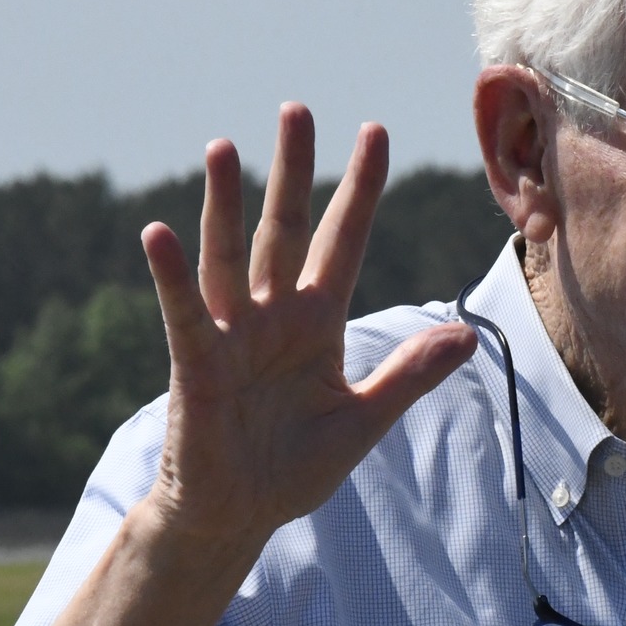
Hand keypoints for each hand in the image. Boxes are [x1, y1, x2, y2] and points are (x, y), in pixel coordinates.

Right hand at [138, 105, 476, 554]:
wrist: (239, 515)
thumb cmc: (294, 467)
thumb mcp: (364, 421)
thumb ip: (409, 376)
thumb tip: (466, 336)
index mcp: (319, 322)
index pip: (345, 241)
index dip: (360, 190)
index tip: (375, 133)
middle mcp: (274, 316)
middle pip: (285, 229)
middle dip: (293, 172)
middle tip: (297, 109)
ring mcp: (232, 336)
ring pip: (230, 257)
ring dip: (225, 205)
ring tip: (224, 148)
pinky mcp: (197, 365)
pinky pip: (185, 313)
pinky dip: (172, 277)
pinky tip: (158, 234)